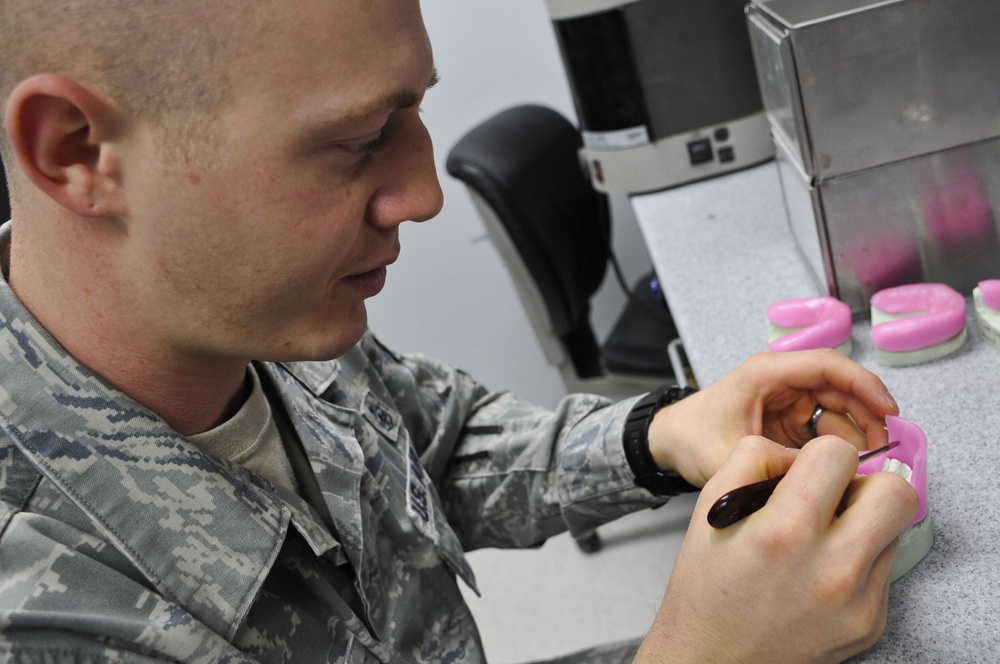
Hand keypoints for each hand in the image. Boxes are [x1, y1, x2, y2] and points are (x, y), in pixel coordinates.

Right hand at [635, 435, 918, 663]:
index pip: (840, 455)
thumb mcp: (710, 506)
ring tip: (821, 539)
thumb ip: (755, 459)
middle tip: (834, 499)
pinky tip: (819, 574)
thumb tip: (801, 453)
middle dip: (864, 484)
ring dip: (862, 523)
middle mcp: (831, 568)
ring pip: (894, 529)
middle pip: (896, 491)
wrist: (714, 658)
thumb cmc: (707, 585)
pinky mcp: (872, 623)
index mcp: (784, 531)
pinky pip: (883, 569)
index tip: (808, 472)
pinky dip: (857, 561)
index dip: (821, 455)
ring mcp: (858, 601)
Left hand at [648, 350, 899, 487]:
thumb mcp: (731, 455)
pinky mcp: (788, 418)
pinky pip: (824, 426)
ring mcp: (787, 399)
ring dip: (855, 432)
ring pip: (837, 408)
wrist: (668, 443)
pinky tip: (845, 468)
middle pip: (841, 386)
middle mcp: (781, 380)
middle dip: (868, 414)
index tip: (888, 410)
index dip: (864, 385)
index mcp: (766, 373)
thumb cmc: (691, 437)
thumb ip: (775, 464)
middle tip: (884, 448)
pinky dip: (839, 445)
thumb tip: (822, 477)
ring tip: (863, 465)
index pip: (827, 365)